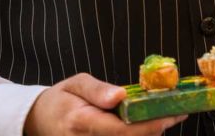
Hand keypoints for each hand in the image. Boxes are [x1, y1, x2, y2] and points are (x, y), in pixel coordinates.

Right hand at [24, 73, 186, 134]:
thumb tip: (119, 94)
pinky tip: (147, 127)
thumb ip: (97, 90)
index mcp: (81, 123)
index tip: (171, 115)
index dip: (149, 125)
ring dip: (148, 135)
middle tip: (176, 113)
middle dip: (155, 129)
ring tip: (164, 117)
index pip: (122, 130)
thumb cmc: (60, 100)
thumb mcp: (75, 84)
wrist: (38, 122)